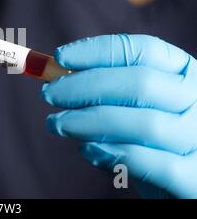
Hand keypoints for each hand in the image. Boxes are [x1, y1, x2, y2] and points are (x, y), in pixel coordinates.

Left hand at [42, 34, 196, 197]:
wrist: (179, 181)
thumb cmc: (148, 138)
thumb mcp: (132, 105)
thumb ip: (103, 88)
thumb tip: (53, 71)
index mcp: (184, 73)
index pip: (144, 50)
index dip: (99, 51)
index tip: (60, 57)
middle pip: (140, 83)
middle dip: (85, 87)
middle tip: (49, 94)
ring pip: (144, 124)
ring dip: (89, 122)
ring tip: (58, 123)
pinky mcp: (193, 178)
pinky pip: (148, 163)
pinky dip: (111, 154)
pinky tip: (87, 150)